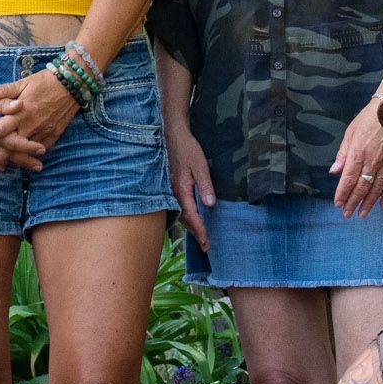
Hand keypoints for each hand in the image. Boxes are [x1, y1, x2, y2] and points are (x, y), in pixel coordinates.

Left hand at [0, 72, 73, 170]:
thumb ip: (2, 91)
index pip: (0, 128)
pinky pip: (38, 149)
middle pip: (10, 147)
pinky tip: (19, 159)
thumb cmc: (46, 81)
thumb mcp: (23, 83)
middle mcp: (31, 126)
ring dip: (11, 159)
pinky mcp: (53, 136)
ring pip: (24, 152)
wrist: (73, 84)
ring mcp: (43, 133)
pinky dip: (28, 155)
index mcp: (21, 113)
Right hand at [168, 121, 214, 248]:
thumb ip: (205, 186)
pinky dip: (188, 217)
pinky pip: (180, 207)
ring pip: (182, 214)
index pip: (191, 216)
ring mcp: (172, 191)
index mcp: (181, 190)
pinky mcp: (174, 188)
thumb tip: (210, 204)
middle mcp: (174, 194)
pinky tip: (194, 219)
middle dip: (196, 233)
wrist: (174, 136)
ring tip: (202, 237)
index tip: (207, 242)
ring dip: (192, 226)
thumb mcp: (200, 166)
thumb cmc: (188, 150)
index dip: (200, 230)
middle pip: (185, 219)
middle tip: (207, 247)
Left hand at [329, 109, 382, 217]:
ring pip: (377, 188)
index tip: (338, 204)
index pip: (348, 179)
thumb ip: (343, 154)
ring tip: (363, 213)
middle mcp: (372, 161)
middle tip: (348, 214)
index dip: (343, 193)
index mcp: (358, 154)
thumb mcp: (350, 133)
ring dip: (369, 203)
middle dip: (354, 202)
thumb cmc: (368, 119)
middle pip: (362, 187)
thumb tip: (334, 172)